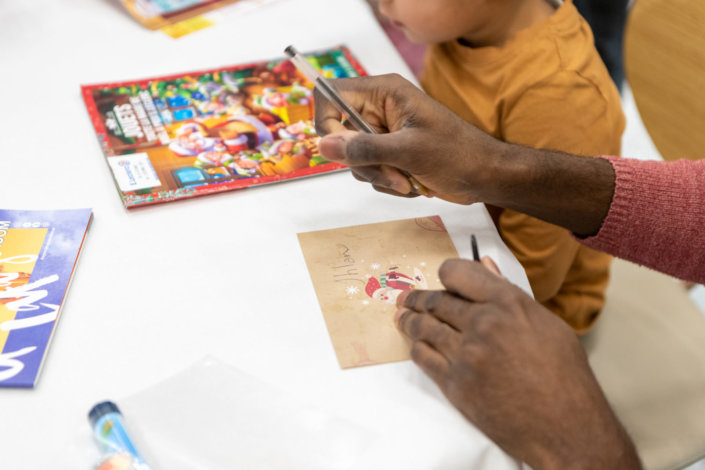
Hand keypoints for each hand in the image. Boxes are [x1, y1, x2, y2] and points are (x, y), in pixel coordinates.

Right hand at [314, 74, 500, 203]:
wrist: (484, 176)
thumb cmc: (457, 154)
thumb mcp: (408, 151)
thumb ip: (364, 148)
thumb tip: (323, 144)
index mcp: (384, 92)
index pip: (331, 95)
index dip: (327, 123)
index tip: (340, 150)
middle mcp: (379, 108)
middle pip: (340, 134)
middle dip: (363, 161)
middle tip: (392, 173)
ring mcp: (383, 132)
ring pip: (354, 157)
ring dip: (378, 175)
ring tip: (408, 179)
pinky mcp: (388, 153)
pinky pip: (368, 170)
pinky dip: (386, 181)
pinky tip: (411, 182)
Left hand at [395, 258, 640, 469]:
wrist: (564, 426)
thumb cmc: (564, 375)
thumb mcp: (546, 324)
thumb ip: (510, 293)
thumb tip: (486, 266)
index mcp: (508, 303)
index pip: (458, 272)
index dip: (447, 274)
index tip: (442, 281)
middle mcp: (484, 323)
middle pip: (437, 300)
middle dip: (418, 298)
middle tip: (406, 298)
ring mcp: (466, 354)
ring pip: (424, 327)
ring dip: (409, 319)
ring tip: (401, 316)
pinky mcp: (455, 383)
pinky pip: (423, 357)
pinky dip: (417, 347)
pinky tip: (417, 345)